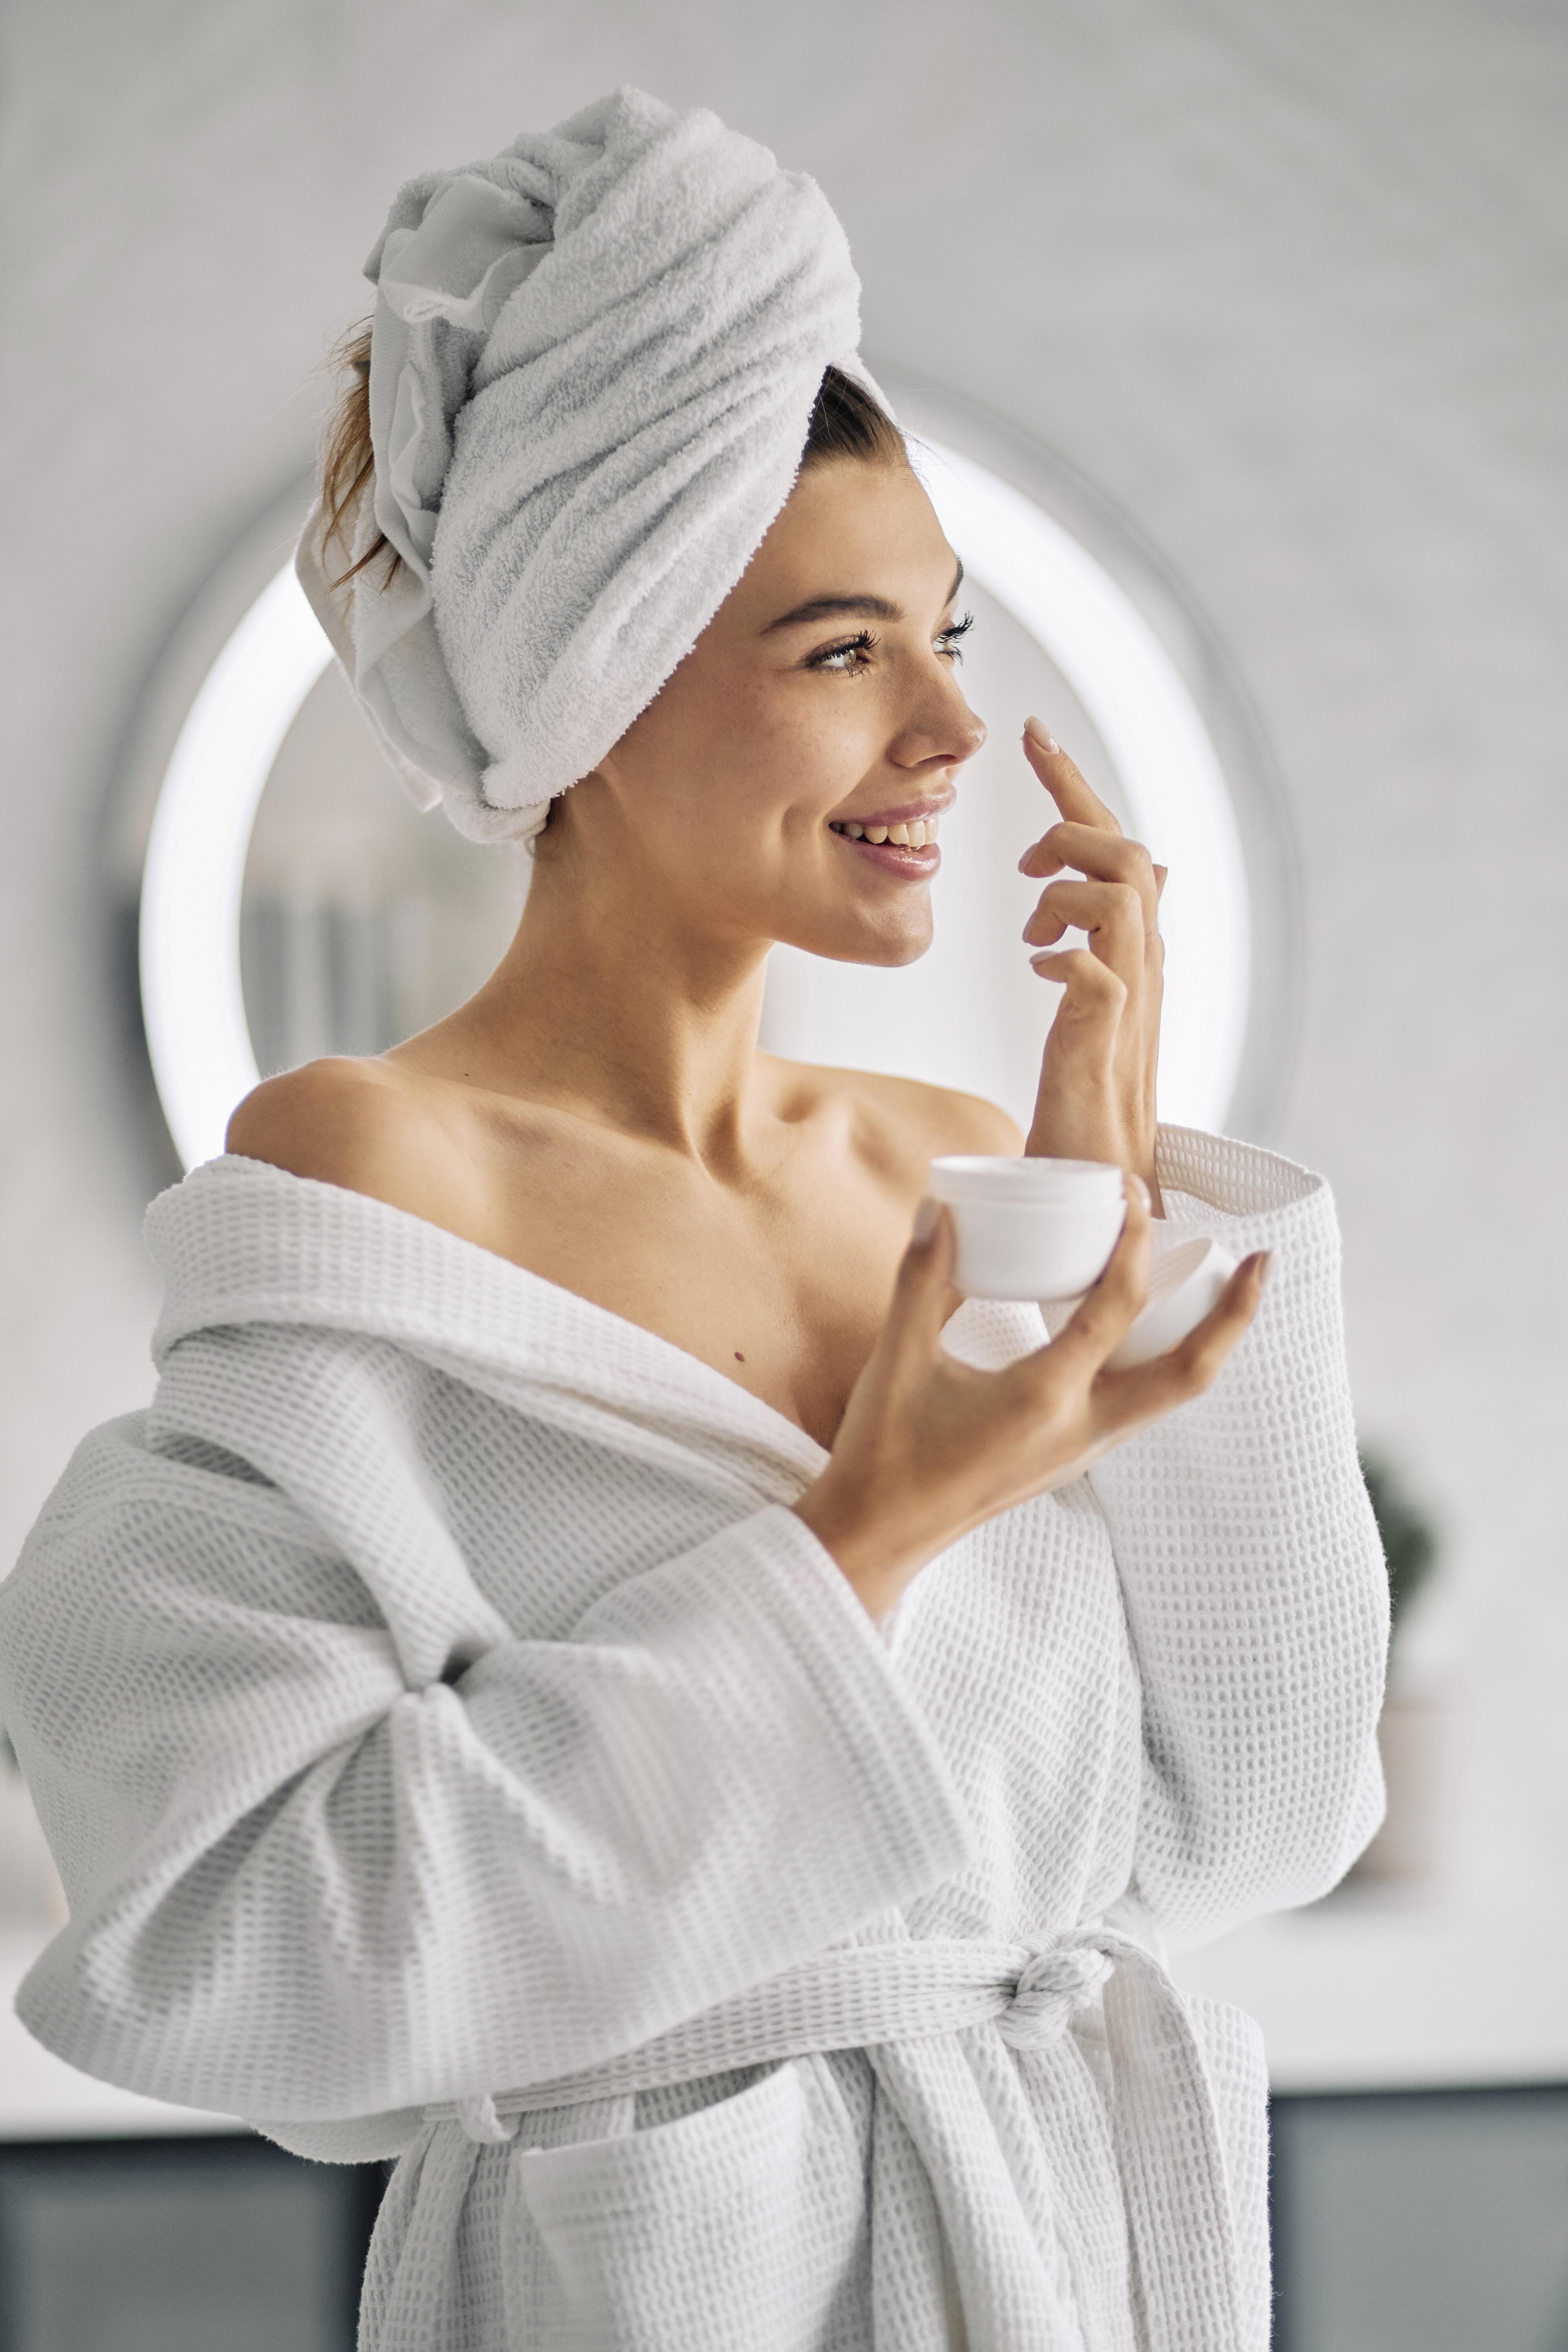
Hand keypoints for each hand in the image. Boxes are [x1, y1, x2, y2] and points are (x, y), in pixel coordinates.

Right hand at [793, 1186, 1268, 1617]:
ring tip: (1223, 1293)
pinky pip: (1140, 1408)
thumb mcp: (899, 1357)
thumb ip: (921, 1278)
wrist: (877, 1536)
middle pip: (1190, 1373)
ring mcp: (1082, 1453)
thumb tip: (937, 1206)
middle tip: (1264, 1262)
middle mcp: (1081, 1431)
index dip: (1133, 1241)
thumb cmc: (885, 1452)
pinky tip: (1146, 1336)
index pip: (1116, 1307)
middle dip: (1235, 1316)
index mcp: (1043, 1398)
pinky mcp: (1069, 1461)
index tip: (1133, 1192)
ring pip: (1171, 1397)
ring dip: (1207, 1344)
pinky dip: (1161, 1366)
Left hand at [1018, 720, 1164, 1205]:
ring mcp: (1131, 1003)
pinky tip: (1043, 973)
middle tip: (1023, 865)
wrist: (1102, 1183)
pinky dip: (1066, 958)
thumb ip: (1113, 945)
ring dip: (1065, 894)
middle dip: (1070, 828)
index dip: (1074, 784)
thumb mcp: (1096, 1006)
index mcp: (1137, 952)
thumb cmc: (1087, 1101)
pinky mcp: (1106, 1040)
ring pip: (1122, 896)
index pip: (1116, 846)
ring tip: (1034, 937)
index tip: (1032, 732)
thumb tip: (1140, 886)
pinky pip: (1098, 970)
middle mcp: (1146, 967)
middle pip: (1129, 854)